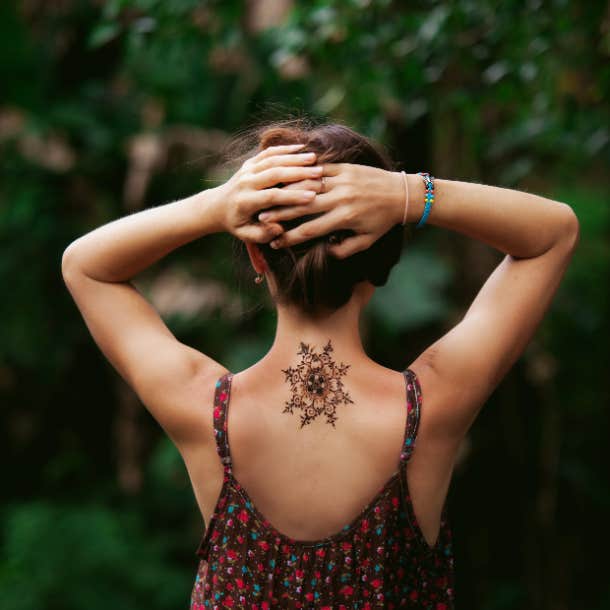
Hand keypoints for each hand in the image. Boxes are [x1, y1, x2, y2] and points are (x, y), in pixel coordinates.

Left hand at [214, 143, 323, 241]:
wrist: (217, 206)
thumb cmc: (237, 224)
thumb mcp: (246, 235)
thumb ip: (262, 234)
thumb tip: (279, 228)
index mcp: (245, 201)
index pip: (271, 196)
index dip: (292, 195)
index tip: (312, 196)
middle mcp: (245, 182)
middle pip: (274, 173)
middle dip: (297, 172)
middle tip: (318, 172)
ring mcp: (247, 170)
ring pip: (272, 159)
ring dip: (294, 157)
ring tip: (314, 158)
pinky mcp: (249, 162)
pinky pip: (268, 152)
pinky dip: (285, 149)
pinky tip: (301, 147)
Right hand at [258, 162, 405, 257]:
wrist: (401, 194)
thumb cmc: (383, 221)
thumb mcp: (366, 241)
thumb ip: (345, 250)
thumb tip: (324, 252)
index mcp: (345, 218)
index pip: (311, 230)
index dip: (291, 238)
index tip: (275, 243)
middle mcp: (342, 198)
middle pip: (303, 206)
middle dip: (281, 213)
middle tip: (261, 218)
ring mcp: (343, 180)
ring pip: (308, 184)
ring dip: (287, 191)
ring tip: (270, 197)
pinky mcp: (345, 167)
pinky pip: (319, 168)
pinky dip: (303, 173)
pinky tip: (288, 177)